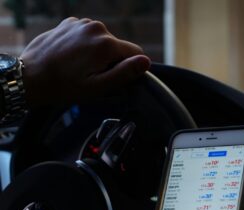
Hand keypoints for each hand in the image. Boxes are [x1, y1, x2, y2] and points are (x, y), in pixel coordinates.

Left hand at [21, 17, 150, 106]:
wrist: (31, 76)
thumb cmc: (65, 86)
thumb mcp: (98, 87)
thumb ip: (124, 73)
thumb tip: (145, 62)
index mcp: (106, 44)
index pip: (136, 52)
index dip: (130, 67)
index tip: (115, 78)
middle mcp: (96, 27)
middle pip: (118, 46)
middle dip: (112, 61)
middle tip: (94, 75)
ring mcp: (81, 23)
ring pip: (103, 40)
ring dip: (98, 53)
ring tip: (81, 67)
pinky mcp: (70, 22)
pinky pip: (88, 34)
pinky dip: (85, 45)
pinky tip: (72, 57)